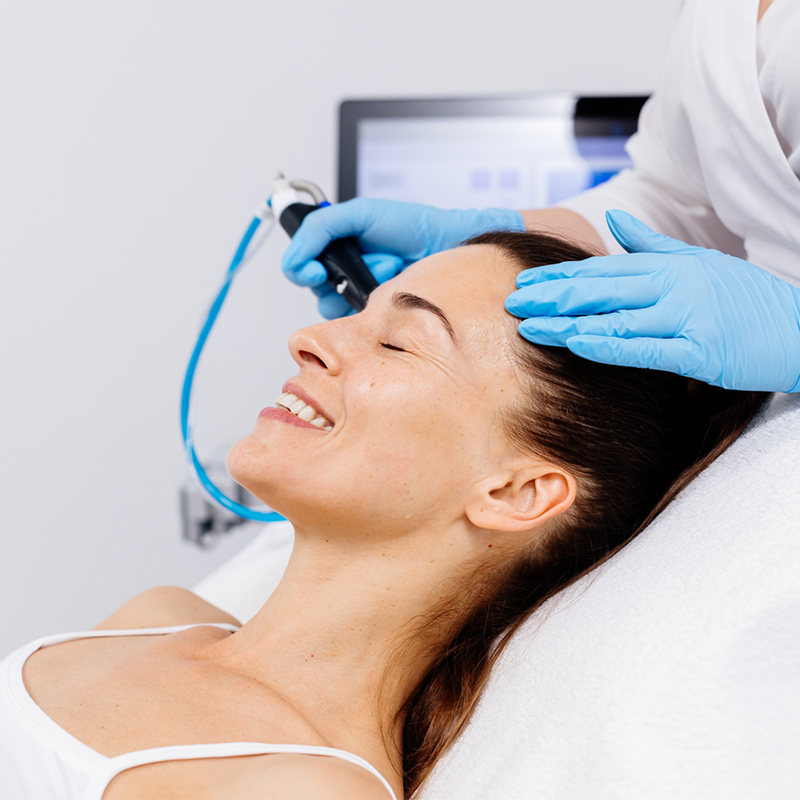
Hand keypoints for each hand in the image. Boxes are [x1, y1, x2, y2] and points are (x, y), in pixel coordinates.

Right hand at [282, 198, 523, 318]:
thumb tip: (294, 257)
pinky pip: (359, 319)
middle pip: (316, 289)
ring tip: (388, 267)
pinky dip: (374, 302)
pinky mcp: (378, 311)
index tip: (317, 270)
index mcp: (336, 245)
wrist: (446, 244)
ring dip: (360, 287)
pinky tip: (392, 283)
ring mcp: (361, 292)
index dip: (302, 269)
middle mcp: (345, 269)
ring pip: (337, 307)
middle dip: (339, 277)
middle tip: (360, 267)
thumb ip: (319, 228)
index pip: (300, 264)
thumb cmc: (410, 226)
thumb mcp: (359, 215)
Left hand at [505, 210, 799, 392]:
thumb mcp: (696, 261)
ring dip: (568, 322)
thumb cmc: (744, 298)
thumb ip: (650, 245)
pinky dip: (608, 344)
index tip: (523, 282)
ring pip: (615, 317)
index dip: (558, 277)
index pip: (600, 270)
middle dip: (551, 296)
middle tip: (511, 301)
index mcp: (667, 265)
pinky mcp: (699, 350)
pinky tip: (577, 343)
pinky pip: (645, 348)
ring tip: (529, 326)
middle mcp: (672, 285)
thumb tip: (614, 223)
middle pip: (599, 290)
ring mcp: (685, 316)